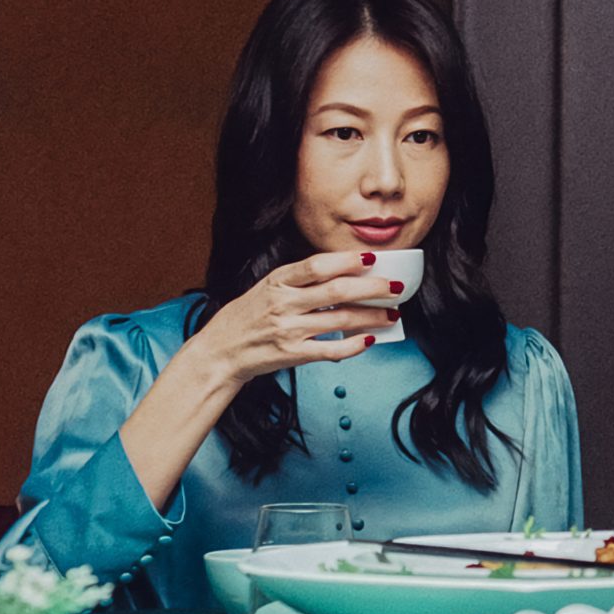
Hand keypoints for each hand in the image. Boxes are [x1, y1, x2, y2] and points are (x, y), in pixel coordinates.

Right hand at [177, 251, 397, 388]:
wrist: (219, 351)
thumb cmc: (247, 317)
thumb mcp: (267, 288)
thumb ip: (300, 281)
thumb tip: (346, 275)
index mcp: (277, 282)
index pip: (316, 266)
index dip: (347, 261)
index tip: (372, 258)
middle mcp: (283, 304)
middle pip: (337, 291)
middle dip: (372, 288)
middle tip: (394, 287)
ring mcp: (288, 330)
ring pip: (341, 320)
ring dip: (372, 316)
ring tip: (392, 314)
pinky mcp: (293, 354)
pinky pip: (332, 349)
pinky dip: (354, 344)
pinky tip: (370, 339)